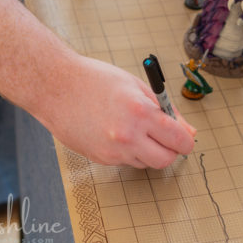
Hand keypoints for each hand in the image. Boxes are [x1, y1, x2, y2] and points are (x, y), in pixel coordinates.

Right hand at [46, 53, 194, 168]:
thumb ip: (164, 109)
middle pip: (165, 160)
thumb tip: (187, 130)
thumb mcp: (136, 86)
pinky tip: (116, 131)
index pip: (178, 139)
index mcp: (141, 112)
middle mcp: (128, 136)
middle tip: (165, 136)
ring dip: (148, 150)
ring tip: (133, 126)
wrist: (56, 87)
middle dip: (170, 150)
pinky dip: (129, 151)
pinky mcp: (101, 159)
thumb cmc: (94, 79)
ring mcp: (113, 151)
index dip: (186, 140)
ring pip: (146, 163)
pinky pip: (126, 161)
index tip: (186, 138)